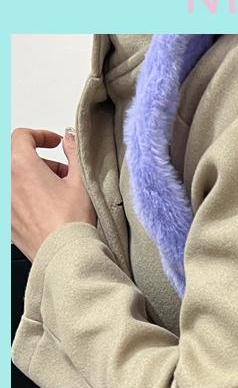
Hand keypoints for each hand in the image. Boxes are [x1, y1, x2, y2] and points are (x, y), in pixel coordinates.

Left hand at [11, 127, 96, 261]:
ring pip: (16, 178)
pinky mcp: (5, 218)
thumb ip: (75, 153)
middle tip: (63, 173)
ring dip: (34, 178)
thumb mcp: (81, 181)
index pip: (22, 135)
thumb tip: (71, 138)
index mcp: (20, 164)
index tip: (55, 143)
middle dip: (41, 161)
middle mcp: (6, 181)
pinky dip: (28, 196)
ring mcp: (4, 201)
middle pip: (18, 158)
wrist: (63, 253)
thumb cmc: (70, 221)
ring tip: (58, 193)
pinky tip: (49, 208)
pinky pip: (14, 199)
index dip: (41, 135)